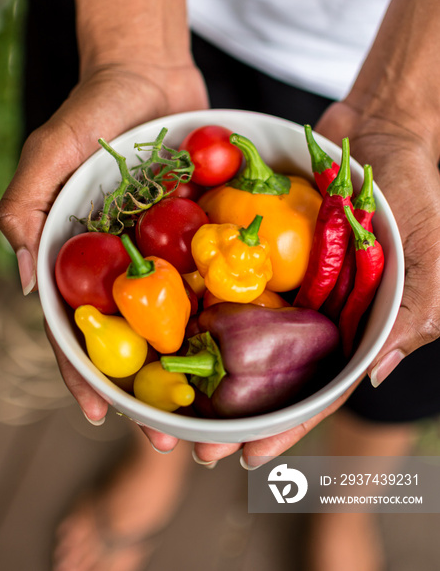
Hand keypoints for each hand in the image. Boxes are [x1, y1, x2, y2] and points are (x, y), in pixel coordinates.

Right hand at [0, 61, 208, 422]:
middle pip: (134, 337)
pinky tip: (253, 341)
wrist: (150, 70)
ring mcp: (166, 252)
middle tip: (174, 437)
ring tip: (215, 411)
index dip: (85, 373)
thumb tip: (28, 282)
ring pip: (180, 318)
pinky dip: (230, 306)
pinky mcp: (203, 232)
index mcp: (81, 257)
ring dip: (194, 363)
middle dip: (148, 388)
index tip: (102, 416)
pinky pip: (216, 273)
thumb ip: (27, 207)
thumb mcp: (51, 150)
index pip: (77, 326)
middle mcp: (124, 264)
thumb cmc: (94, 109)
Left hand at [182, 100, 439, 465]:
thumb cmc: (415, 189)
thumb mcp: (430, 250)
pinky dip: (203, 302)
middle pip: (270, 373)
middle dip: (235, 414)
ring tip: (172, 406)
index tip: (247, 457)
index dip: (287, 426)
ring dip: (209, 370)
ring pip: (242, 334)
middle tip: (193, 445)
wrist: (377, 125)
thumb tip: (372, 376)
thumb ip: (413, 312)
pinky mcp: (258, 246)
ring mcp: (284, 280)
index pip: (319, 388)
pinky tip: (169, 324)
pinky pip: (228, 277)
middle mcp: (314, 311)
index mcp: (354, 326)